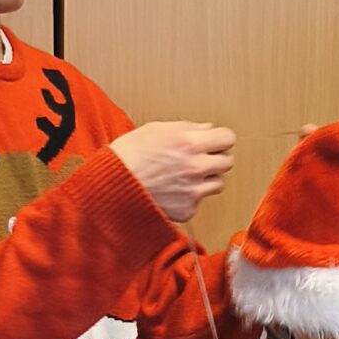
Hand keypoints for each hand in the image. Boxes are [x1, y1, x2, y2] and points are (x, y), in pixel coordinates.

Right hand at [112, 122, 235, 222]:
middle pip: (227, 162)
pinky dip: (189, 198)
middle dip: (215, 158)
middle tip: (198, 159)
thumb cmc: (127, 156)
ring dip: (206, 179)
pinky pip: (199, 202)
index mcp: (189, 142)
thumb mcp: (155, 130)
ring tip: (184, 176)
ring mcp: (193, 191)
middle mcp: (195, 167)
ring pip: (217, 183)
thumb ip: (186, 129)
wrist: (111, 186)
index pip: (228, 138)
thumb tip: (206, 130)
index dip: (220, 139)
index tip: (214, 142)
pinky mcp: (187, 209)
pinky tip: (172, 191)